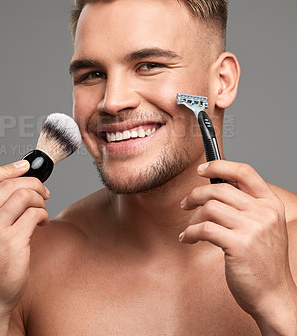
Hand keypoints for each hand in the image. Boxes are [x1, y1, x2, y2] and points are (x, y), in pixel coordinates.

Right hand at [0, 161, 49, 324]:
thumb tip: (16, 178)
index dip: (6, 168)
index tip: (23, 168)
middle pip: (10, 184)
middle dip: (34, 184)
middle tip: (43, 192)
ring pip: (25, 195)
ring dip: (40, 200)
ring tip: (41, 211)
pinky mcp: (12, 241)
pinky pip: (35, 214)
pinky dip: (43, 214)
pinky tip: (42, 223)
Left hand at [179, 160, 296, 333]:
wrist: (274, 295)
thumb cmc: (263, 260)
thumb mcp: (264, 226)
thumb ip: (246, 205)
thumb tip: (214, 186)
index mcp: (271, 204)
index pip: (244, 172)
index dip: (219, 166)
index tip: (202, 169)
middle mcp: (264, 213)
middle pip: (219, 189)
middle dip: (196, 195)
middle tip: (186, 204)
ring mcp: (252, 229)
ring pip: (209, 207)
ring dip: (192, 217)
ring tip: (188, 227)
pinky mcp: (238, 246)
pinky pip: (203, 229)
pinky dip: (189, 233)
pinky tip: (187, 239)